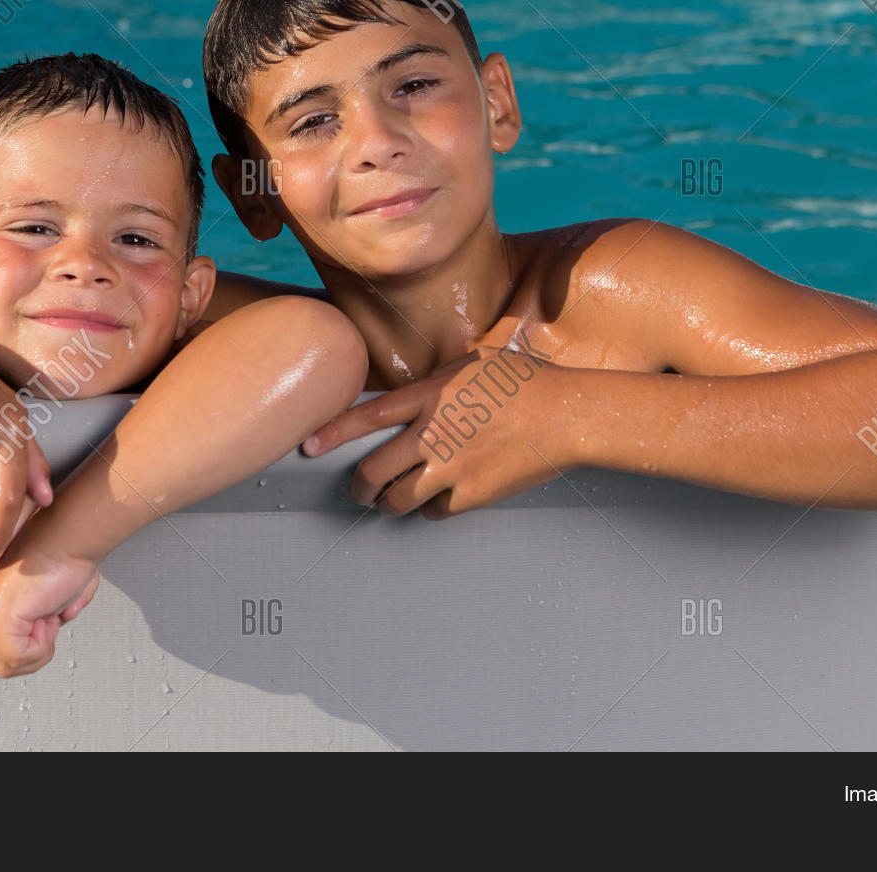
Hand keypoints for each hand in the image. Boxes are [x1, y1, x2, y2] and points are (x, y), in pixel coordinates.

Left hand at [0, 551, 99, 677]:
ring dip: (43, 644)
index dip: (38, 640)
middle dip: (38, 648)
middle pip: (5, 664)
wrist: (74, 533)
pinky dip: (44, 642)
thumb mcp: (52, 598)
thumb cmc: (70, 554)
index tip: (49, 610)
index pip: (7, 651)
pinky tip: (47, 609)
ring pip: (11, 665)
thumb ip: (42, 622)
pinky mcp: (1, 615)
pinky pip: (20, 657)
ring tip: (48, 610)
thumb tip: (47, 632)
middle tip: (49, 616)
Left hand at [303, 347, 568, 518]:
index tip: (309, 445)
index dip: (333, 433)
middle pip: (375, 470)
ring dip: (389, 504)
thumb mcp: (474, 364)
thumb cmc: (527, 382)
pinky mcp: (472, 494)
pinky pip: (435, 512)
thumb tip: (412, 389)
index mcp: (431, 395)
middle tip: (358, 490)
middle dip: (359, 485)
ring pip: (399, 499)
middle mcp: (434, 433)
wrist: (567, 415)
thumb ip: (438, 379)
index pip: (367, 416)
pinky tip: (436, 502)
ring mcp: (452, 466)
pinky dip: (430, 510)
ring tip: (389, 502)